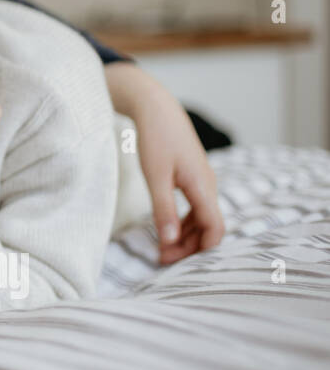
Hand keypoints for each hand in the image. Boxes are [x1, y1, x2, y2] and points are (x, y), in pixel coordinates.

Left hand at [105, 63, 224, 263]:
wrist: (157, 108)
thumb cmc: (155, 139)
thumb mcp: (155, 177)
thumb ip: (163, 210)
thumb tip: (170, 241)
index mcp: (203, 187)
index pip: (215, 229)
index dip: (200, 251)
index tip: (174, 261)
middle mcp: (208, 185)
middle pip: (209, 227)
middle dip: (189, 247)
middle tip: (161, 258)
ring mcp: (202, 181)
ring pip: (202, 218)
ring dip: (186, 235)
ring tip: (161, 247)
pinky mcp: (193, 176)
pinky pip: (196, 207)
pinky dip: (184, 221)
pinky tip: (167, 227)